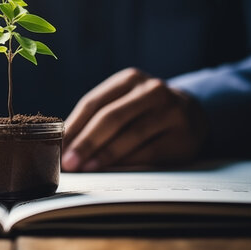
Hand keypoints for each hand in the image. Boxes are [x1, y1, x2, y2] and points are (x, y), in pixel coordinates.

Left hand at [62, 68, 207, 171]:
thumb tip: (64, 143)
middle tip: (69, 162)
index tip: (58, 146)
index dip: (74, 126)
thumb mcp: (122, 102)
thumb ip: (96, 116)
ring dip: (104, 154)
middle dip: (86, 142)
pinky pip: (149, 152)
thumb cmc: (143, 110)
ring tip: (86, 168)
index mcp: (129, 78)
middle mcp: (152, 90)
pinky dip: (127, 162)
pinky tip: (112, 171)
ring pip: (130, 134)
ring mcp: (171, 110)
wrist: (192, 113)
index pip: (93, 103)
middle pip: (111, 117)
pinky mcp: (183, 135)